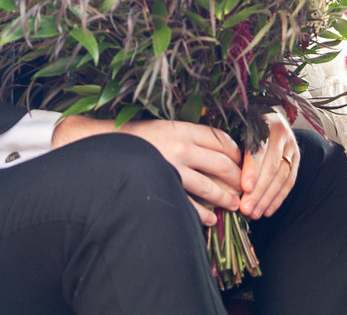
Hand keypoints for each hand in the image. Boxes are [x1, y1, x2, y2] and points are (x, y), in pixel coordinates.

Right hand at [52, 115, 242, 224]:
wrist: (102, 147)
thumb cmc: (134, 137)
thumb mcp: (163, 126)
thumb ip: (188, 134)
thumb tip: (215, 145)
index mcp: (182, 128)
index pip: (221, 139)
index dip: (236, 152)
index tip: (242, 161)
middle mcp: (180, 147)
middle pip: (222, 163)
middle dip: (237, 177)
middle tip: (244, 186)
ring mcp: (172, 168)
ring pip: (210, 186)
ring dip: (225, 197)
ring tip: (233, 204)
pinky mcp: (163, 186)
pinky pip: (190, 204)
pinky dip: (202, 213)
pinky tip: (210, 218)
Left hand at [239, 110, 297, 219]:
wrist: (264, 115)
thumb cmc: (240, 123)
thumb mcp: (233, 126)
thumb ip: (228, 145)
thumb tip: (217, 169)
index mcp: (262, 120)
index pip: (259, 148)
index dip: (252, 169)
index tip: (244, 188)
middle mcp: (280, 131)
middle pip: (272, 165)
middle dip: (259, 190)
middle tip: (246, 209)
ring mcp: (291, 144)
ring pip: (282, 175)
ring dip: (268, 198)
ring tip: (255, 214)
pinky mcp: (296, 156)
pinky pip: (290, 181)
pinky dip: (278, 198)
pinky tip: (267, 210)